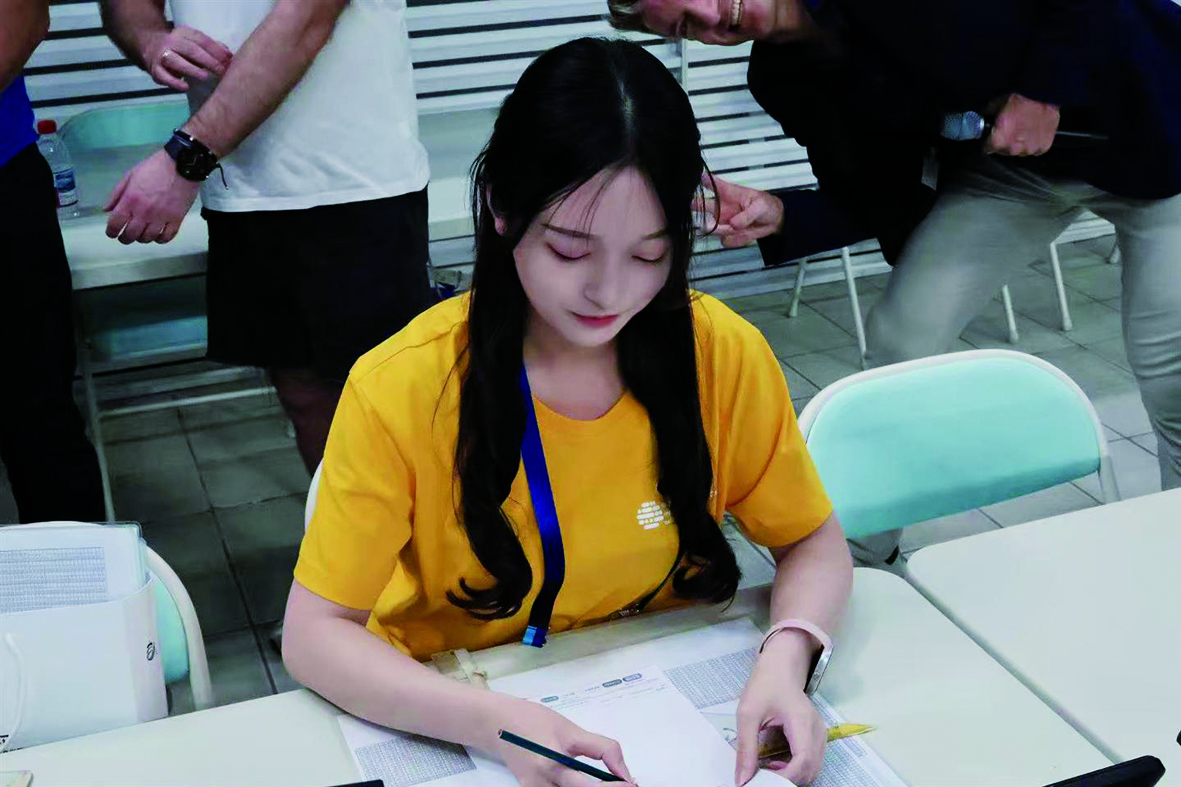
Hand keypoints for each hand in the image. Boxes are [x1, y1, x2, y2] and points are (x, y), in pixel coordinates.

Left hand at [104, 149, 200, 244]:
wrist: (182, 165)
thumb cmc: (154, 168)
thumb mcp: (130, 176)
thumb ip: (117, 194)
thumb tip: (107, 210)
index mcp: (130, 200)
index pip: (115, 224)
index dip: (111, 232)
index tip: (112, 233)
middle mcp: (144, 212)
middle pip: (131, 235)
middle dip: (125, 238)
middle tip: (125, 236)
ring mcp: (162, 217)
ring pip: (148, 238)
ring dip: (142, 238)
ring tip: (142, 234)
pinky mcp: (177, 219)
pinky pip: (166, 237)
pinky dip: (160, 239)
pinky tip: (158, 235)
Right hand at [142, 26, 232, 91]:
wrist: (150, 46)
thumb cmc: (181, 48)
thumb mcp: (194, 42)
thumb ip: (212, 47)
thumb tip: (228, 55)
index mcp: (183, 33)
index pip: (201, 39)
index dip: (215, 50)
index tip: (228, 60)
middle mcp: (171, 42)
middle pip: (190, 49)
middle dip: (208, 60)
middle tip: (221, 71)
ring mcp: (161, 55)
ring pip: (176, 61)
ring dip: (192, 69)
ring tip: (206, 76)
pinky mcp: (155, 69)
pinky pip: (164, 76)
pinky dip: (174, 82)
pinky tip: (186, 87)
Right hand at [490, 696, 636, 786]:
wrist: (496, 724)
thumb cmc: (534, 721)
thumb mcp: (571, 729)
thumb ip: (601, 749)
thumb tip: (624, 772)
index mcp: (553, 763)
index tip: (632, 785)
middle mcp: (543, 783)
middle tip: (625, 785)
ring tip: (606, 783)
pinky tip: (586, 784)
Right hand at [696, 174, 784, 247]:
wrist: (774, 221)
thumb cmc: (766, 206)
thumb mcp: (761, 206)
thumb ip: (747, 215)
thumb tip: (734, 224)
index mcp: (729, 194)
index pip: (713, 184)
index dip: (704, 181)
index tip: (698, 178)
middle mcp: (721, 207)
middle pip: (700, 205)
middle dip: (695, 206)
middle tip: (695, 207)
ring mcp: (722, 222)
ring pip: (711, 228)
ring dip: (723, 231)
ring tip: (738, 228)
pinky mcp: (727, 234)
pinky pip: (725, 240)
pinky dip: (735, 240)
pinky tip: (743, 234)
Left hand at [734, 631, 826, 785]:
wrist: (780, 668)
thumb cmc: (764, 685)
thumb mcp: (747, 714)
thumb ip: (745, 748)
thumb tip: (742, 780)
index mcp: (802, 723)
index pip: (803, 762)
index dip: (784, 778)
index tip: (763, 780)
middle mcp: (817, 731)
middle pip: (811, 770)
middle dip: (787, 779)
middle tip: (762, 775)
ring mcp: (820, 734)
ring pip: (814, 769)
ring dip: (792, 776)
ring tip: (769, 767)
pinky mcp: (818, 737)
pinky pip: (812, 762)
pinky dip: (797, 769)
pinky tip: (777, 761)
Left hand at [985, 93, 1059, 156]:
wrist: (1044, 94)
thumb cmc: (1021, 98)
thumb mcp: (996, 104)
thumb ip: (989, 115)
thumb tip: (987, 117)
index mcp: (998, 141)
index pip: (988, 148)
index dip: (989, 140)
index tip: (992, 136)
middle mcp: (1013, 149)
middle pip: (1004, 150)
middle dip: (1005, 141)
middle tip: (1011, 128)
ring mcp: (1029, 149)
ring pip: (1020, 151)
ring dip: (1021, 142)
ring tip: (1024, 127)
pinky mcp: (1043, 147)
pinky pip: (1036, 149)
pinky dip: (1035, 141)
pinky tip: (1035, 130)